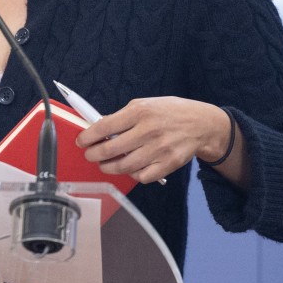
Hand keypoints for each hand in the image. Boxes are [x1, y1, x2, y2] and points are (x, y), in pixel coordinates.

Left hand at [74, 97, 228, 183]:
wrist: (201, 124)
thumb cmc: (169, 112)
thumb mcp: (144, 105)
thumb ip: (122, 116)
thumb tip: (98, 129)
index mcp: (140, 112)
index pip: (104, 126)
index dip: (88, 136)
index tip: (81, 141)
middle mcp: (149, 131)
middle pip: (110, 150)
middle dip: (93, 155)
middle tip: (90, 155)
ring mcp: (159, 149)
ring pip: (124, 167)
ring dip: (108, 167)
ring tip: (105, 164)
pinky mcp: (168, 164)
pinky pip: (141, 177)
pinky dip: (131, 175)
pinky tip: (129, 168)